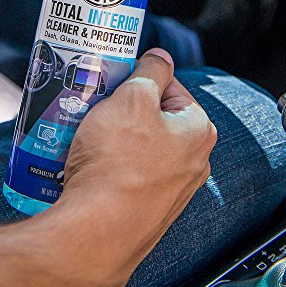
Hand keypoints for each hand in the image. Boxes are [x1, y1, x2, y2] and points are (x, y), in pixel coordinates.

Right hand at [53, 48, 216, 286]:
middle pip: (153, 118)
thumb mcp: (133, 98)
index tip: (117, 82)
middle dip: (124, 109)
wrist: (97, 230)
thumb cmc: (118, 162)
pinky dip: (111, 162)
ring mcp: (170, 189)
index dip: (141, 80)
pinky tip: (90, 162)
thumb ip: (151, 72)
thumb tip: (160, 56)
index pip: (170, 88)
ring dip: (114, 135)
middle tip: (97, 105)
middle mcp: (191, 162)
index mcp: (198, 130)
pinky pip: (128, 172)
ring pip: (138, 146)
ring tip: (87, 133)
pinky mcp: (147, 207)